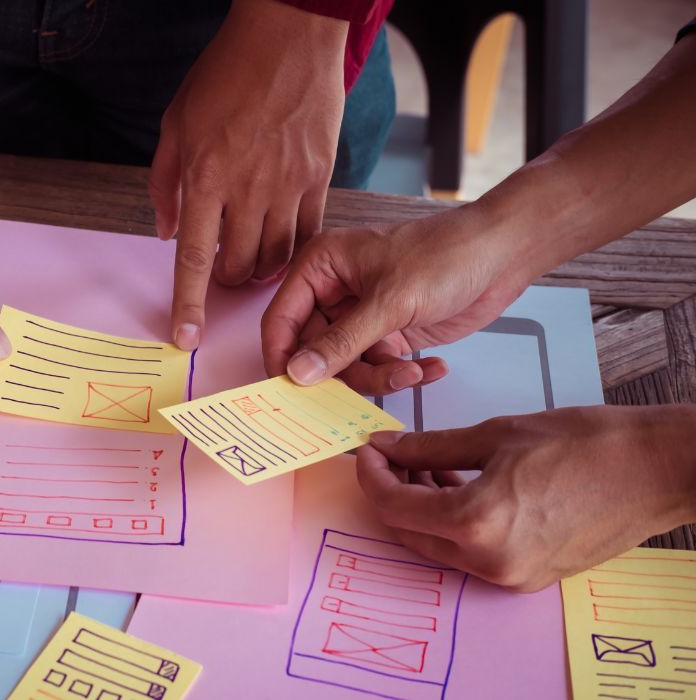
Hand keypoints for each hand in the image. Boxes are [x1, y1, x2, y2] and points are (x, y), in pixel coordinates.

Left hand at [150, 0, 347, 350]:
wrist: (289, 34)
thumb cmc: (227, 73)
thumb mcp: (176, 122)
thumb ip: (166, 181)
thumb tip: (168, 231)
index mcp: (205, 177)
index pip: (195, 257)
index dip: (188, 304)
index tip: (186, 337)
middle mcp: (248, 188)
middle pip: (238, 267)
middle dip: (225, 283)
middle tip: (220, 272)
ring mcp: (289, 185)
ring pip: (276, 258)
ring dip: (258, 271)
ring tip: (249, 258)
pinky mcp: (320, 176)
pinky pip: (307, 233)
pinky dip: (291, 249)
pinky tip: (282, 242)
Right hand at [261, 205, 533, 394]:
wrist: (503, 254)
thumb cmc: (444, 256)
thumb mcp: (389, 302)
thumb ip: (340, 343)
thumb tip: (297, 374)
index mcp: (320, 268)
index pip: (282, 319)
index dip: (283, 356)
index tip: (291, 391)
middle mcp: (334, 292)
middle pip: (315, 351)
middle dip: (346, 373)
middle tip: (375, 384)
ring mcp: (362, 315)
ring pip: (348, 366)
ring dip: (381, 377)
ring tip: (414, 372)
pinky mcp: (389, 334)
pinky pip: (379, 367)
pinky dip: (403, 373)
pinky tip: (433, 366)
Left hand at [355, 405, 695, 591]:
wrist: (656, 469)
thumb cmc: (588, 444)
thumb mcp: (495, 435)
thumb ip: (429, 446)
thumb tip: (387, 447)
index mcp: (476, 522)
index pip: (392, 506)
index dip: (372, 475)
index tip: (370, 450)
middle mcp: (489, 561)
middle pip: (409, 532)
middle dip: (391, 493)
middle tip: (392, 457)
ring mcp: (510, 576)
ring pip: (438, 545)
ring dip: (422, 508)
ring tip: (427, 466)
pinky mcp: (529, 576)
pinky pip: (471, 553)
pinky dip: (454, 523)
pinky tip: (458, 486)